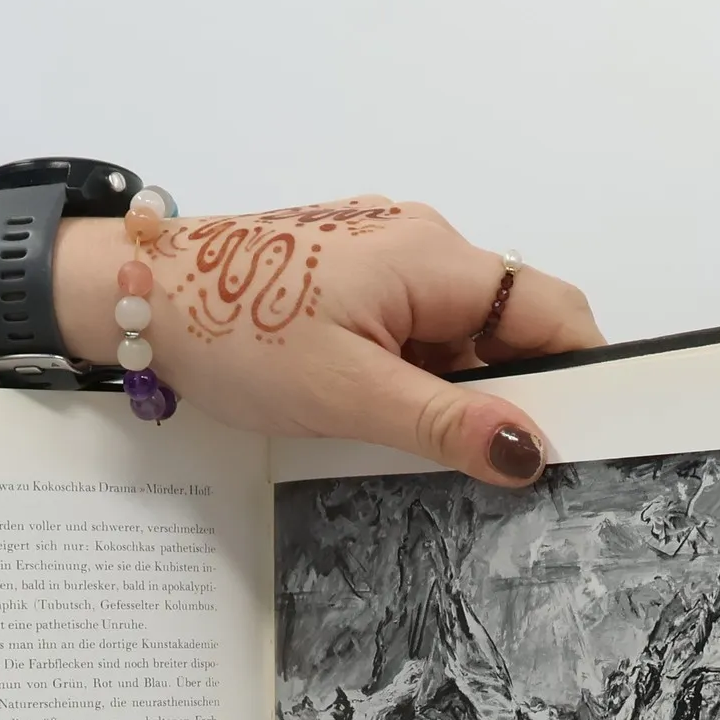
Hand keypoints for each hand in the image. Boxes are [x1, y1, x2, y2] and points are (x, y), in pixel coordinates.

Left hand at [54, 196, 601, 485]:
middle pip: (507, 326)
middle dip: (509, 395)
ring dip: (452, 395)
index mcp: (436, 259)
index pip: (552, 311)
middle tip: (497, 474)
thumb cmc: (234, 334)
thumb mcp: (349, 394)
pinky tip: (384, 424)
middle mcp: (422, 244)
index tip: (580, 444)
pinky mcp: (348, 281)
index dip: (578, 376)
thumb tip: (527, 452)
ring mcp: (383, 260)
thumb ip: (443, 424)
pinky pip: (409, 333)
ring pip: (454, 336)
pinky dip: (412, 379)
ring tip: (427, 455)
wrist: (139, 298)